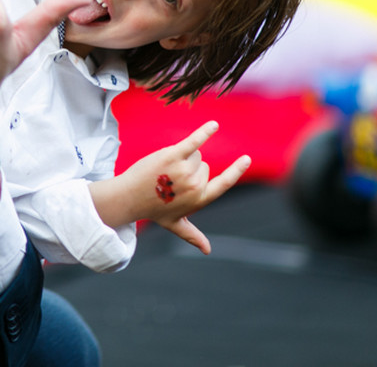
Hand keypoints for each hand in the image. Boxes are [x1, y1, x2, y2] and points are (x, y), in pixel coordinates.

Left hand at [116, 121, 249, 253]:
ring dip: (182, 157)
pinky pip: (194, 142)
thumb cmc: (152, 209)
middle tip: (169, 180)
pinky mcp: (173, 156)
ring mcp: (185, 171)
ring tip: (164, 171)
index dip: (235, 171)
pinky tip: (214, 125)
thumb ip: (193, 235)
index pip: (224, 184)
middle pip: (203, 164)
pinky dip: (205, 133)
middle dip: (188, 168)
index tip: (247, 158)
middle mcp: (195, 186)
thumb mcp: (175, 224)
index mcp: (200, 199)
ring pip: (195, 154)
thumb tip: (207, 250)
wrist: (129, 197)